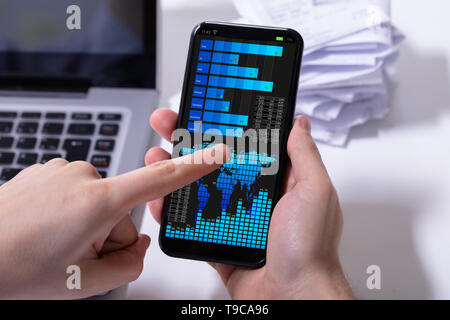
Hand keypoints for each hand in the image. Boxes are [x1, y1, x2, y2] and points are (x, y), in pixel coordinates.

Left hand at [0, 144, 228, 298]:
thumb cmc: (13, 268)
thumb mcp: (83, 282)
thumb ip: (129, 266)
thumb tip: (139, 247)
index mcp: (98, 201)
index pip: (160, 180)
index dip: (194, 166)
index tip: (217, 153)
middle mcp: (82, 177)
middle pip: (123, 208)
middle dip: (109, 235)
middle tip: (75, 256)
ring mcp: (62, 170)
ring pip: (99, 202)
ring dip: (88, 224)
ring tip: (55, 244)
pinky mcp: (48, 170)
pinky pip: (77, 192)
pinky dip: (70, 212)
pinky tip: (46, 228)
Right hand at [146, 108, 353, 299]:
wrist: (291, 297)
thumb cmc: (309, 249)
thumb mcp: (314, 192)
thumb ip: (304, 155)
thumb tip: (299, 123)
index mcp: (275, 180)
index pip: (244, 143)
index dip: (222, 124)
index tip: (204, 109)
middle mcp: (253, 195)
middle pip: (214, 161)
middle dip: (189, 140)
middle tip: (168, 124)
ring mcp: (233, 216)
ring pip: (197, 188)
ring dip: (174, 170)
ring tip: (157, 155)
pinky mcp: (217, 238)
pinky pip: (191, 221)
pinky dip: (173, 209)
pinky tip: (160, 196)